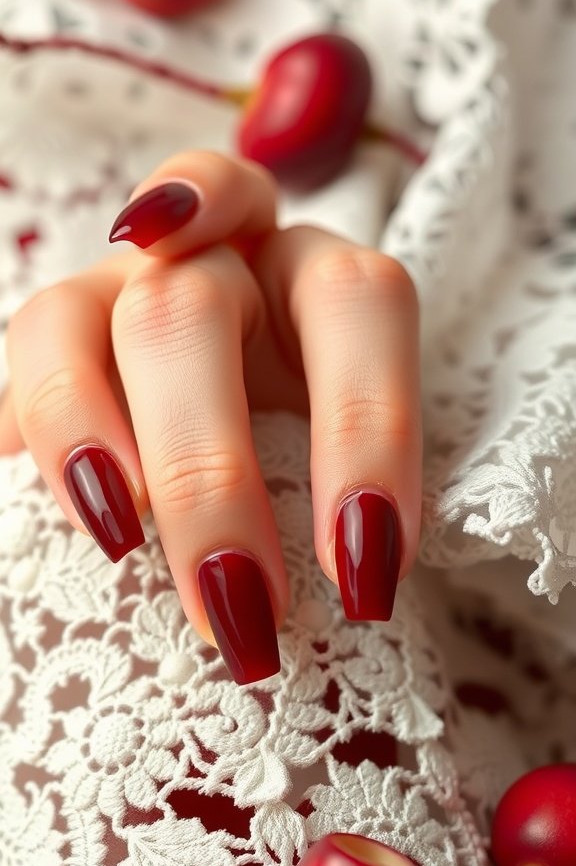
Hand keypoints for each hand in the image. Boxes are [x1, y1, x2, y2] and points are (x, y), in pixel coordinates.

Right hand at [0, 150, 421, 683]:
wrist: (240, 370)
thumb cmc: (316, 424)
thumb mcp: (358, 440)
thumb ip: (364, 485)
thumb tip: (368, 572)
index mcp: (323, 277)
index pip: (359, 304)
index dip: (369, 428)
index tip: (365, 569)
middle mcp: (228, 258)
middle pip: (194, 314)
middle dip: (210, 473)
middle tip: (240, 607)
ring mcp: (136, 276)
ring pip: (86, 315)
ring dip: (89, 432)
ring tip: (118, 539)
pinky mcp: (71, 313)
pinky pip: (36, 336)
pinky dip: (45, 408)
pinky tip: (30, 464)